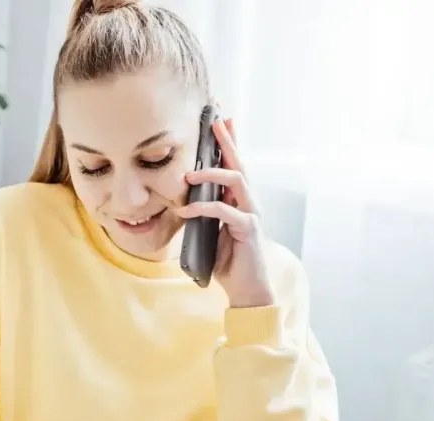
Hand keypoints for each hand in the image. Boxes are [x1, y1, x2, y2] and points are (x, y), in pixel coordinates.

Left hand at [177, 113, 274, 307]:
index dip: (227, 141)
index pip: (234, 165)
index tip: (218, 118)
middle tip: (214, 120)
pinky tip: (185, 210)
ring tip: (189, 174)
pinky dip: (203, 209)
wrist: (246, 289)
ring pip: (237, 181)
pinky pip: (225, 211)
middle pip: (239, 163)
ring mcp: (251, 214)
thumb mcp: (209, 232)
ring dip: (212, 174)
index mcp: (239, 200)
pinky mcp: (248, 230)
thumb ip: (202, 213)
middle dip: (227, 141)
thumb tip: (182, 199)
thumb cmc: (228, 261)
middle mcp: (249, 202)